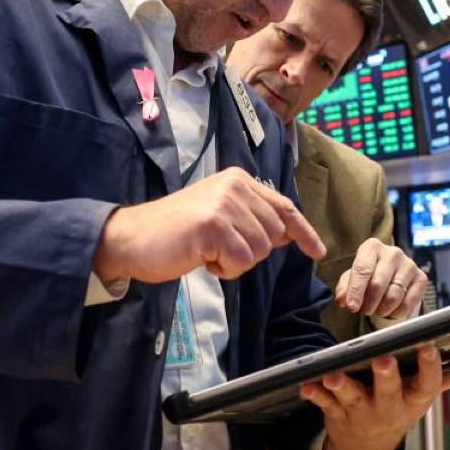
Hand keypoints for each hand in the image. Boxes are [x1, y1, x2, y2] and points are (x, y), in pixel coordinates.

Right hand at [93, 167, 325, 282]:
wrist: (130, 238)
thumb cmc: (174, 232)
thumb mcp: (219, 216)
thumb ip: (252, 219)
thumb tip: (289, 234)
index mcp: (238, 180)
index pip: (283, 207)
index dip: (303, 232)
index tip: (318, 251)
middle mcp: (235, 186)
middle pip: (274, 234)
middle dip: (251, 251)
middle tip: (218, 248)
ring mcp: (225, 204)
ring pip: (260, 250)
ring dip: (236, 262)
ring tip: (207, 250)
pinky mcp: (213, 225)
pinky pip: (242, 261)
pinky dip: (225, 269)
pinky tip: (202, 257)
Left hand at [299, 344, 449, 449]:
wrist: (367, 449)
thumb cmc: (399, 408)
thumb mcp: (425, 395)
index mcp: (414, 399)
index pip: (427, 384)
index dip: (429, 367)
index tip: (429, 346)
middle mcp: (389, 407)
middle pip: (388, 392)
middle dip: (386, 377)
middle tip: (383, 360)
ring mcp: (362, 412)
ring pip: (353, 398)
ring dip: (343, 387)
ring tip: (334, 375)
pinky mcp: (337, 414)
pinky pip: (325, 404)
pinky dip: (316, 395)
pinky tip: (307, 383)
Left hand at [335, 239, 426, 319]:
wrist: (392, 273)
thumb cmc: (368, 274)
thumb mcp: (352, 277)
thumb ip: (344, 288)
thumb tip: (342, 300)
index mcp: (372, 247)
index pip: (363, 269)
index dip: (356, 290)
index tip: (351, 307)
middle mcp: (393, 253)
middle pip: (378, 284)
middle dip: (368, 303)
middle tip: (364, 310)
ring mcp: (409, 264)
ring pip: (393, 295)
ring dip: (382, 309)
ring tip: (377, 309)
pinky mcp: (421, 278)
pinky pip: (408, 303)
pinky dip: (397, 312)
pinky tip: (391, 310)